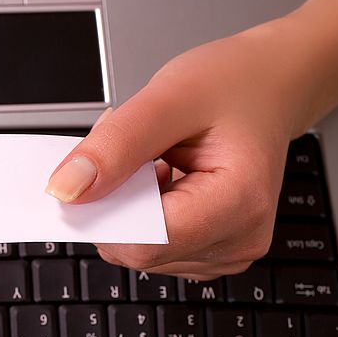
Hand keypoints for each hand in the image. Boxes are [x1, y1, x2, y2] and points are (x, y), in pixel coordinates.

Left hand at [45, 18, 311, 280]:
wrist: (271, 85)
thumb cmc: (234, 84)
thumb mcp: (168, 97)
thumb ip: (114, 147)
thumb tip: (66, 191)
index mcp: (240, 204)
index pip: (146, 242)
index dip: (104, 213)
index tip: (85, 177)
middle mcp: (239, 241)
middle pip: (138, 251)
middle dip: (115, 203)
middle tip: (132, 153)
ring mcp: (225, 252)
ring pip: (138, 251)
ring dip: (127, 206)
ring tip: (155, 161)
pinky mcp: (210, 251)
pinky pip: (151, 247)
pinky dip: (140, 213)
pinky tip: (160, 179)